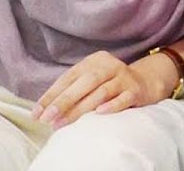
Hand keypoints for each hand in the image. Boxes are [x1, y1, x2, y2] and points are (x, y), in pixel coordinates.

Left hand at [30, 51, 164, 128]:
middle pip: (85, 82)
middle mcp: (110, 65)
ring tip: (63, 124)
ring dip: (81, 109)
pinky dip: (112, 105)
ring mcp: (124, 77)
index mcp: (95, 61)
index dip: (51, 95)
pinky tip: (99, 113)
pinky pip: (124, 97)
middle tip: (47, 118)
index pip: (69, 77)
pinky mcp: (136, 90)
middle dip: (64, 101)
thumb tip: (44, 111)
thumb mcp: (92, 81)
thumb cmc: (111, 85)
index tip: (36, 113)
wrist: (146, 82)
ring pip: (101, 91)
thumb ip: (73, 90)